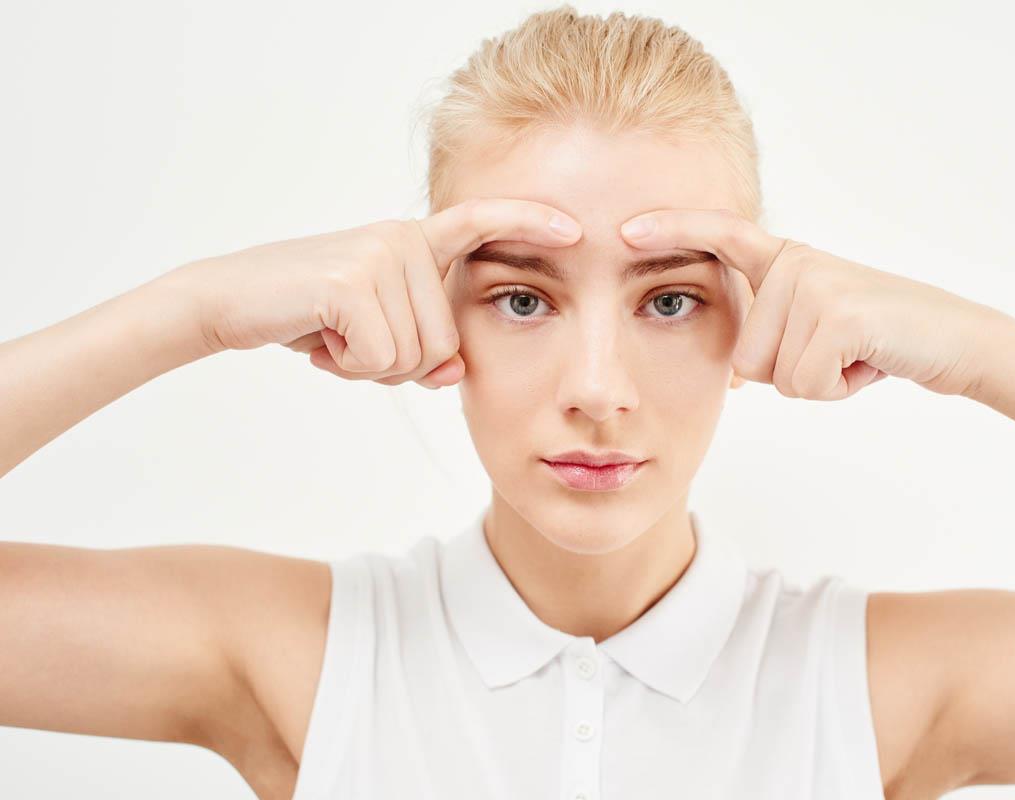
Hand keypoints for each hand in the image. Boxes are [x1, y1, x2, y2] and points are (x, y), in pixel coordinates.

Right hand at [160, 199, 581, 388]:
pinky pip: (383, 358)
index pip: (480, 224)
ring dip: (370, 366)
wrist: (228, 302)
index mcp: (412, 242)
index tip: (576, 229)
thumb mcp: (374, 335)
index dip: (528, 223)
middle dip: (399, 363)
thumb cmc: (307, 318)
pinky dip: (349, 366)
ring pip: (417, 356)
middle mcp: (402, 239)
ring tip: (330, 335)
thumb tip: (451, 375)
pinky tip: (318, 339)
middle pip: (446, 342)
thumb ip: (422, 350)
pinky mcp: (353, 282)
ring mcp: (379, 256)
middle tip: (347, 340)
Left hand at [619, 209, 1007, 398]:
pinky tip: (869, 361)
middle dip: (791, 373)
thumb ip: (774, 336)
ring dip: (818, 381)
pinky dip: (839, 388)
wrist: (957, 341)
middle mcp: (795, 263)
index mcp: (786, 261)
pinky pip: (804, 384)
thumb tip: (735, 376)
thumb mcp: (817, 330)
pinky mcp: (838, 314)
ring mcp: (815, 284)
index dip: (672, 230)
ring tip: (857, 353)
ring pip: (773, 374)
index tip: (623, 230)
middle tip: (842, 350)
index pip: (721, 237)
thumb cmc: (880, 342)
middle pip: (744, 357)